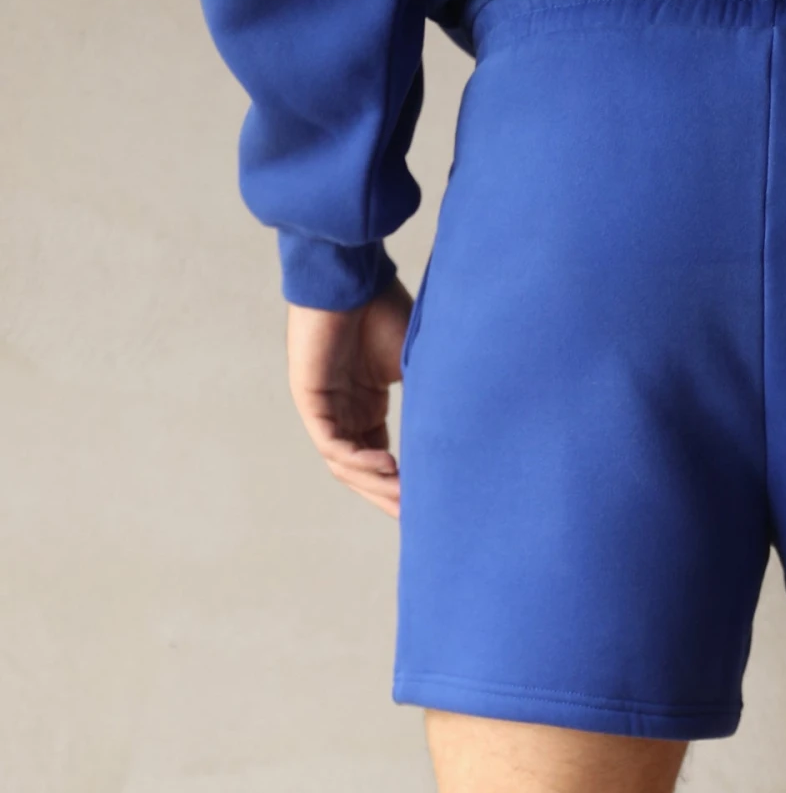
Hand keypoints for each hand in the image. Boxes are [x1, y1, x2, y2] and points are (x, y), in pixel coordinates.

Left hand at [287, 281, 411, 517]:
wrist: (351, 274)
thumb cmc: (384, 307)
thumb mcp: (417, 365)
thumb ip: (431, 399)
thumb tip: (468, 432)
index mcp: (364, 403)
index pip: (380, 457)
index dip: (402, 484)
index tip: (431, 503)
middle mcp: (343, 410)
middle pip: (361, 471)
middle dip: (388, 496)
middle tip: (417, 518)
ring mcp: (325, 406)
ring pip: (346, 464)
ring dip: (375, 484)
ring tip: (405, 497)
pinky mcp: (311, 398)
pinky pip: (334, 444)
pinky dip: (359, 460)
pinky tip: (389, 465)